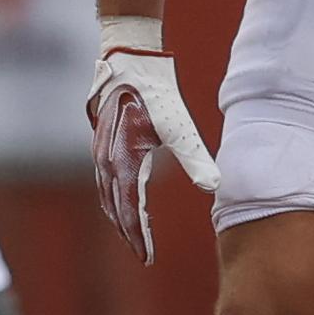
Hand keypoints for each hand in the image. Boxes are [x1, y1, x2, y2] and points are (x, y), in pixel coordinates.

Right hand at [87, 46, 220, 264]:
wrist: (128, 56)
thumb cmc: (154, 89)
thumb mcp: (179, 125)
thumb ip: (195, 158)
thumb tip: (214, 187)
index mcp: (123, 161)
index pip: (130, 211)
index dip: (138, 237)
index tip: (148, 259)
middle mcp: (105, 160)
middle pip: (114, 208)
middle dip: (128, 232)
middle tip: (142, 254)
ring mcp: (99, 150)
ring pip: (106, 194)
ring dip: (118, 216)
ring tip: (132, 234)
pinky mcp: (101, 140)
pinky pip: (103, 179)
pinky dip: (113, 197)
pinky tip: (124, 197)